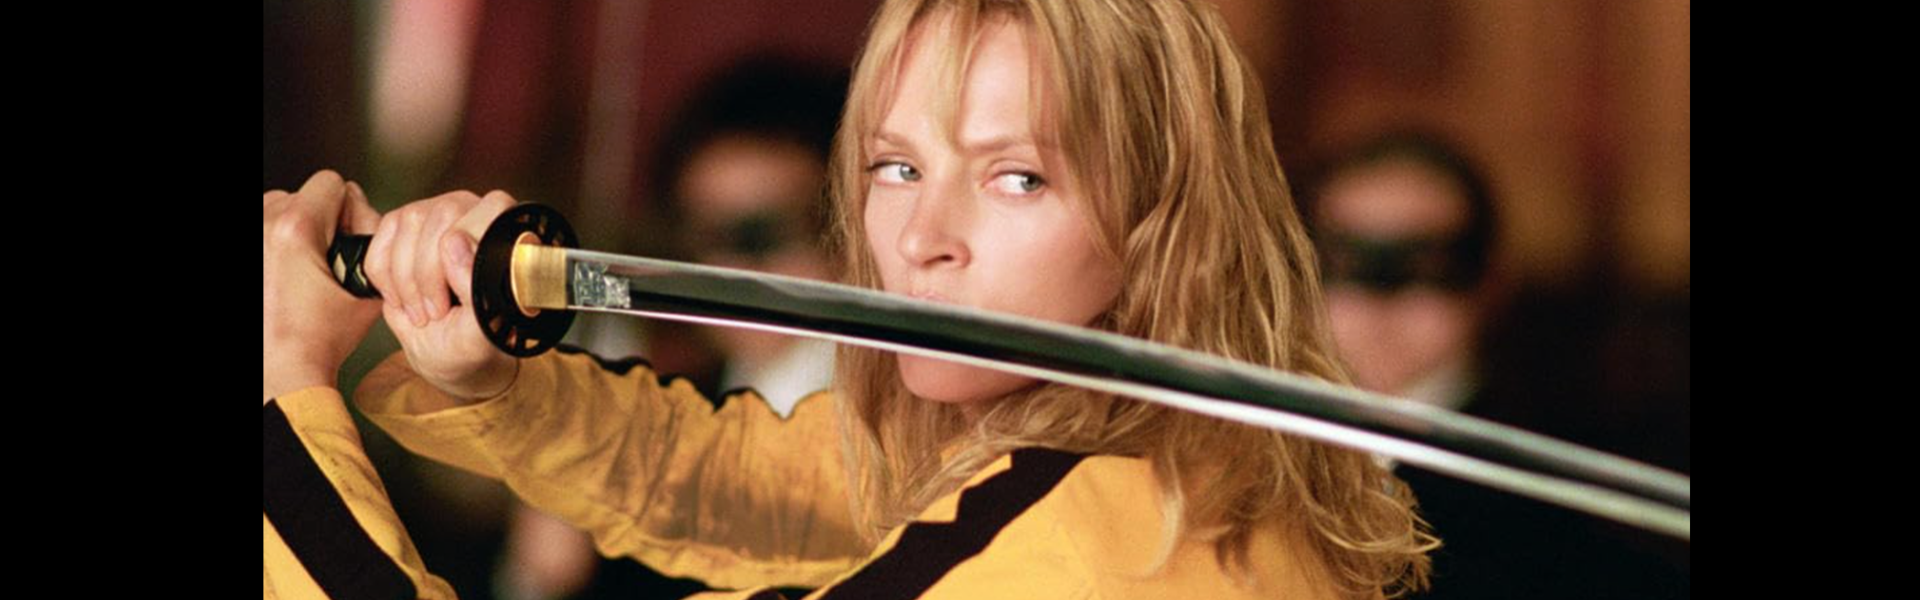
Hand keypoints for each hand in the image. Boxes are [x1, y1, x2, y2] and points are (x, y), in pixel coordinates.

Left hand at [263, 170, 382, 402]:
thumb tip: (365, 219)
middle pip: (299, 195)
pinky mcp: (241, 256)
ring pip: (273, 210)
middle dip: (317, 221)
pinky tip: (279, 278)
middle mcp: (262, 225)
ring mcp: (248, 241)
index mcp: (296, 227)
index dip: (349, 210)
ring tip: (298, 270)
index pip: (331, 183)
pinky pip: (263, 233)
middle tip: (324, 260)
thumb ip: (374, 244)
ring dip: (289, 231)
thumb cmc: (323, 338)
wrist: (280, 373)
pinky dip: (271, 248)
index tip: (347, 243)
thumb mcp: (368, 290)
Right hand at [365, 189, 519, 401]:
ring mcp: (433, 213)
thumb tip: (454, 243)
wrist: (443, 351)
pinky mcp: (399, 226)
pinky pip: (381, 242)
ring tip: (421, 313)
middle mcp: (474, 212)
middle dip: (430, 272)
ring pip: (409, 223)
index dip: (468, 249)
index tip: (457, 295)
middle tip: (436, 312)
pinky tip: (402, 300)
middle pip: (443, 215)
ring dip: (406, 280)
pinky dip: (385, 279)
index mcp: (508, 232)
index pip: (491, 208)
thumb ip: (475, 287)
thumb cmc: (471, 339)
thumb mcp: (480, 329)